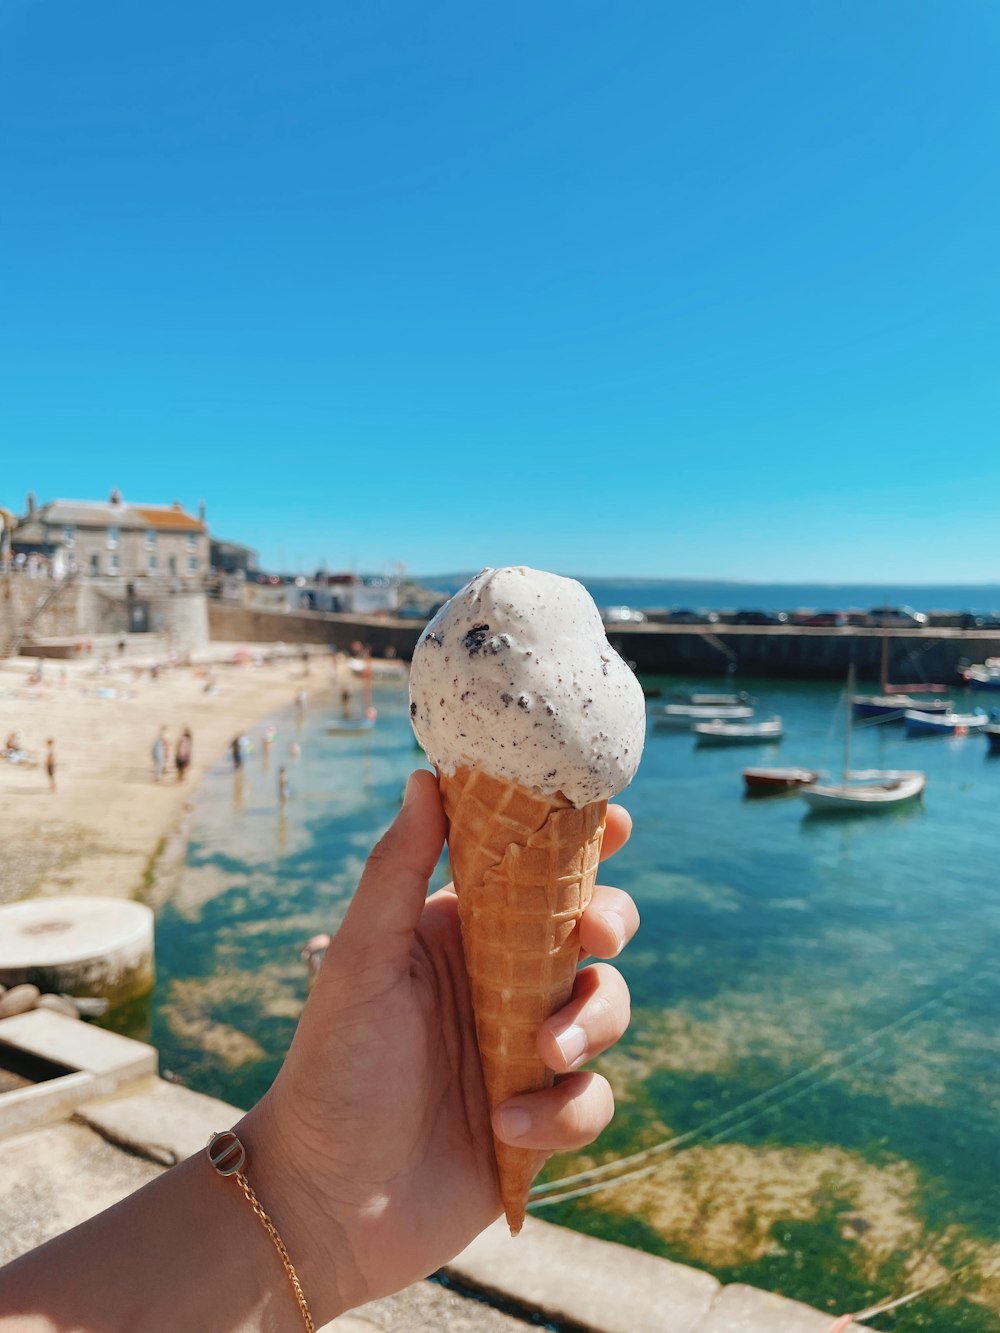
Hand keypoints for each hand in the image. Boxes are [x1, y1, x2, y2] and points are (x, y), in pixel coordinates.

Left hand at [243, 768, 637, 1323]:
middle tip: (595, 933)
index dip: (581, 842)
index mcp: (463, 933)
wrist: (325, 1204)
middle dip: (610, 921)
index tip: (615, 821)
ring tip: (540, 1053)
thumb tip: (426, 777)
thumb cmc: (331, 1069)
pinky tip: (505, 1128)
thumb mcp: (361, 962)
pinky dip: (562, 1112)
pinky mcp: (541, 1120)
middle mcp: (503, 982)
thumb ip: (396, 872)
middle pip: (592, 930)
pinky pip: (590, 1100)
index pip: (534, 872)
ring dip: (589, 1022)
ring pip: (606, 1009)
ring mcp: (526, 1051)